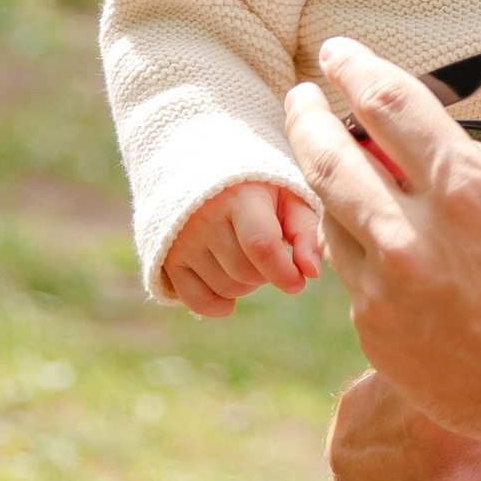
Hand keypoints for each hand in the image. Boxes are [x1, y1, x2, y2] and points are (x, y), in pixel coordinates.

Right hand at [162, 179, 320, 318]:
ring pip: (225, 289)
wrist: (204, 175)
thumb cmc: (258, 191)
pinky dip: (219, 305)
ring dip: (245, 286)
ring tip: (247, 260)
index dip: (283, 272)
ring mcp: (184, 241)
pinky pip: (196, 301)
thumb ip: (305, 232)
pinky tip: (230, 290)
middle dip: (265, 274)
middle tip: (267, 256)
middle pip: (245, 273)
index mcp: (240, 198)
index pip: (260, 245)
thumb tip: (311, 272)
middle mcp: (205, 219)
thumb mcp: (288, 198)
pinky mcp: (170, 259)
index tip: (297, 282)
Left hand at [282, 37, 480, 453]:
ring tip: (351, 177)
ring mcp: (389, 291)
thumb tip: (397, 138)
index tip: (336, 53)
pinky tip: (395, 256)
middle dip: (305, 116)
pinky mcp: (376, 333)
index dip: (354, 67)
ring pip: (333, 216)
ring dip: (336, 189)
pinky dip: (365, 253)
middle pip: (329, 155)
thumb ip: (458, 160)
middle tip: (299, 97)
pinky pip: (352, 274)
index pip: (388, 103)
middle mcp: (416, 239)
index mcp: (465, 189)